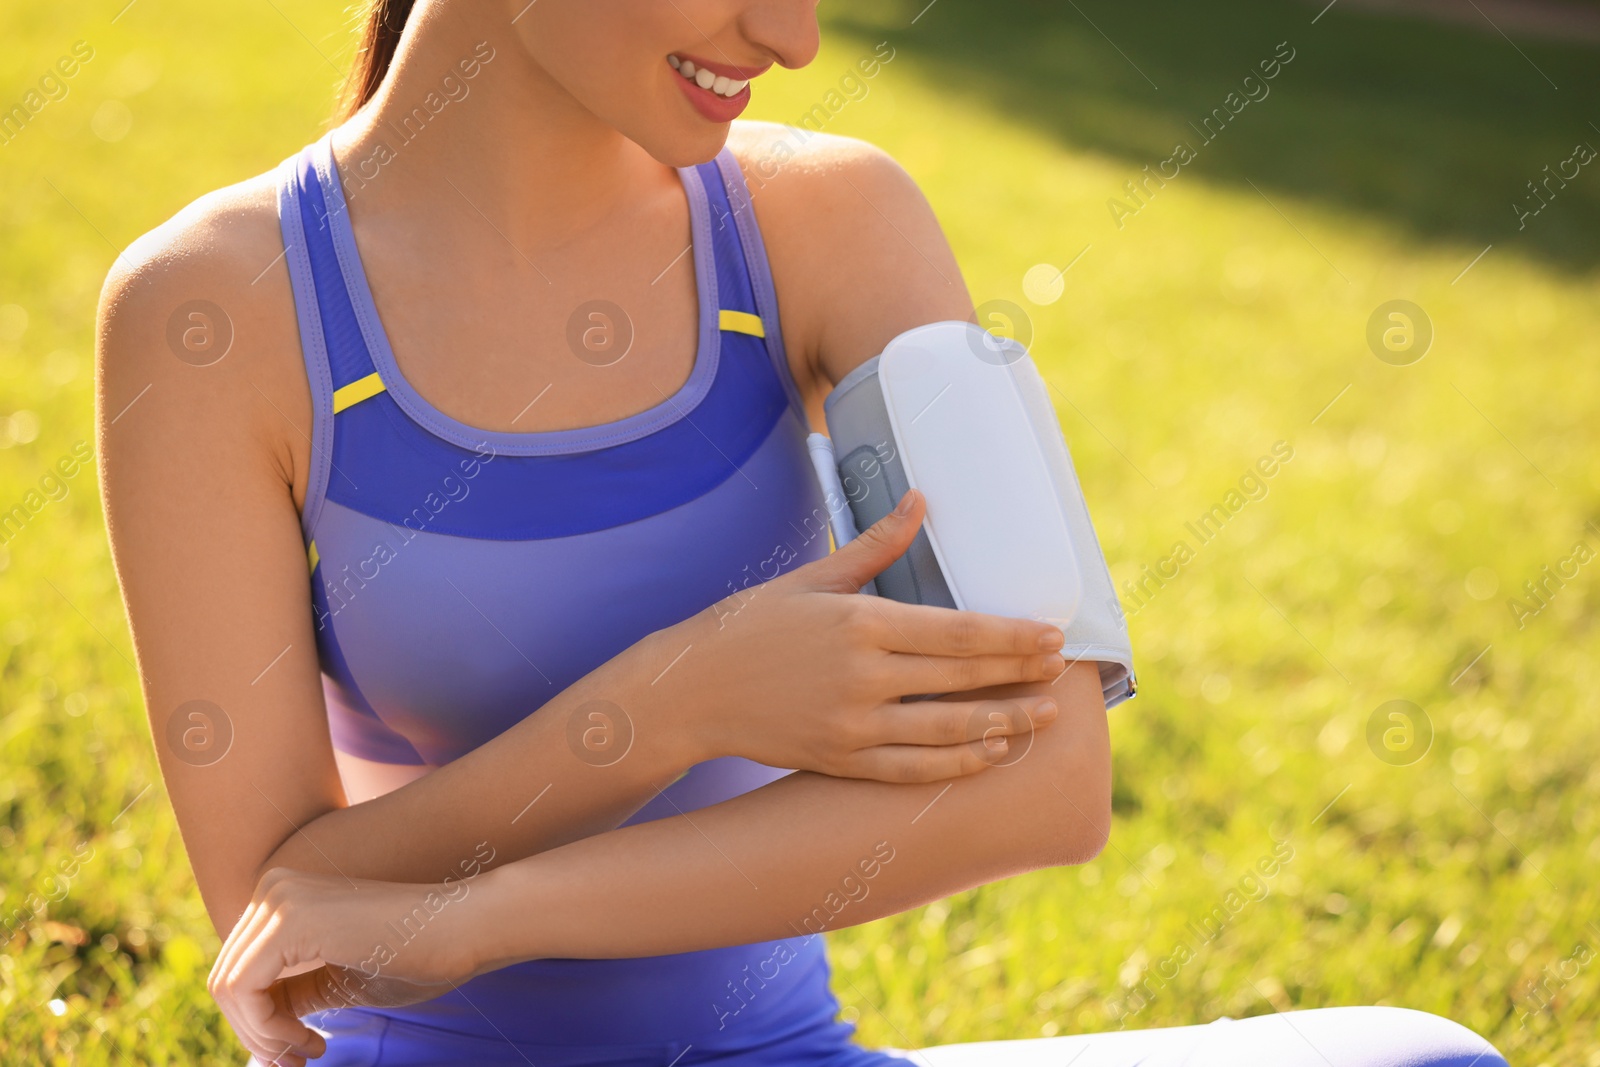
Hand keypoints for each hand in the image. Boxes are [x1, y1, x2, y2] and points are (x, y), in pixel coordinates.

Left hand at [208, 867, 482, 1064]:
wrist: (463, 929)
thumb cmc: (415, 956)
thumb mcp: (336, 982)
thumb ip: (291, 994)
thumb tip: (252, 1027)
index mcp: (283, 895)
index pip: (238, 970)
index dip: (258, 1024)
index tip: (300, 1052)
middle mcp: (274, 886)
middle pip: (225, 980)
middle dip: (256, 1034)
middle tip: (298, 1063)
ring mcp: (280, 898)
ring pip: (227, 988)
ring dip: (262, 1035)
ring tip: (307, 1053)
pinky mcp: (290, 920)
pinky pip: (242, 989)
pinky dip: (267, 1028)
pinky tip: (310, 1040)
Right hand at [633, 489, 1068, 781]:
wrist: (691, 691)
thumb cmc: (750, 626)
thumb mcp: (812, 579)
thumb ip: (875, 546)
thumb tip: (920, 500)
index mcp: (860, 623)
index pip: (956, 631)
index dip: (1011, 636)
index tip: (1050, 635)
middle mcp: (863, 676)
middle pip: (963, 678)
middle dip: (1019, 674)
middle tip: (1063, 669)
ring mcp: (853, 724)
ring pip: (948, 730)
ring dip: (1004, 723)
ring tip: (1043, 715)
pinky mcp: (841, 760)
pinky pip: (914, 768)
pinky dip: (957, 763)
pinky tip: (990, 752)